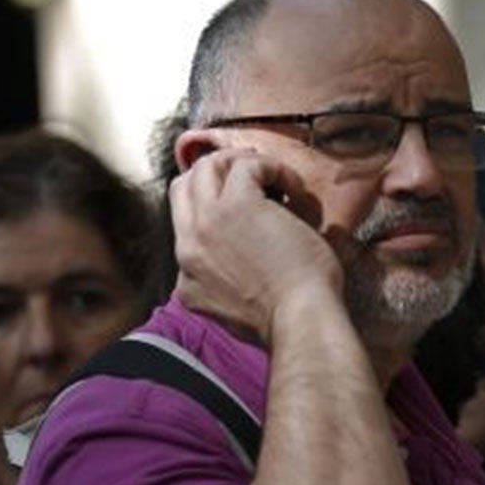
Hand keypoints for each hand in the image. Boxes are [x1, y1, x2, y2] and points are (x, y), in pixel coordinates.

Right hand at [168, 148, 343, 341]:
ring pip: (206, 167)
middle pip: (184, 187)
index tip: (247, 206)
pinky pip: (245, 166)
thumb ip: (226, 285)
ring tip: (274, 177)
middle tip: (252, 174)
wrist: (301, 320)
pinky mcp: (236, 206)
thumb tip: (244, 261)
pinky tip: (294, 188)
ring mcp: (207, 224)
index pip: (185, 225)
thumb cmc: (290, 317)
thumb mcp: (239, 309)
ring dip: (240, 163)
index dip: (214, 207)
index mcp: (188, 279)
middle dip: (217, 173)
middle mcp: (188, 248)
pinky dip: (272, 168)